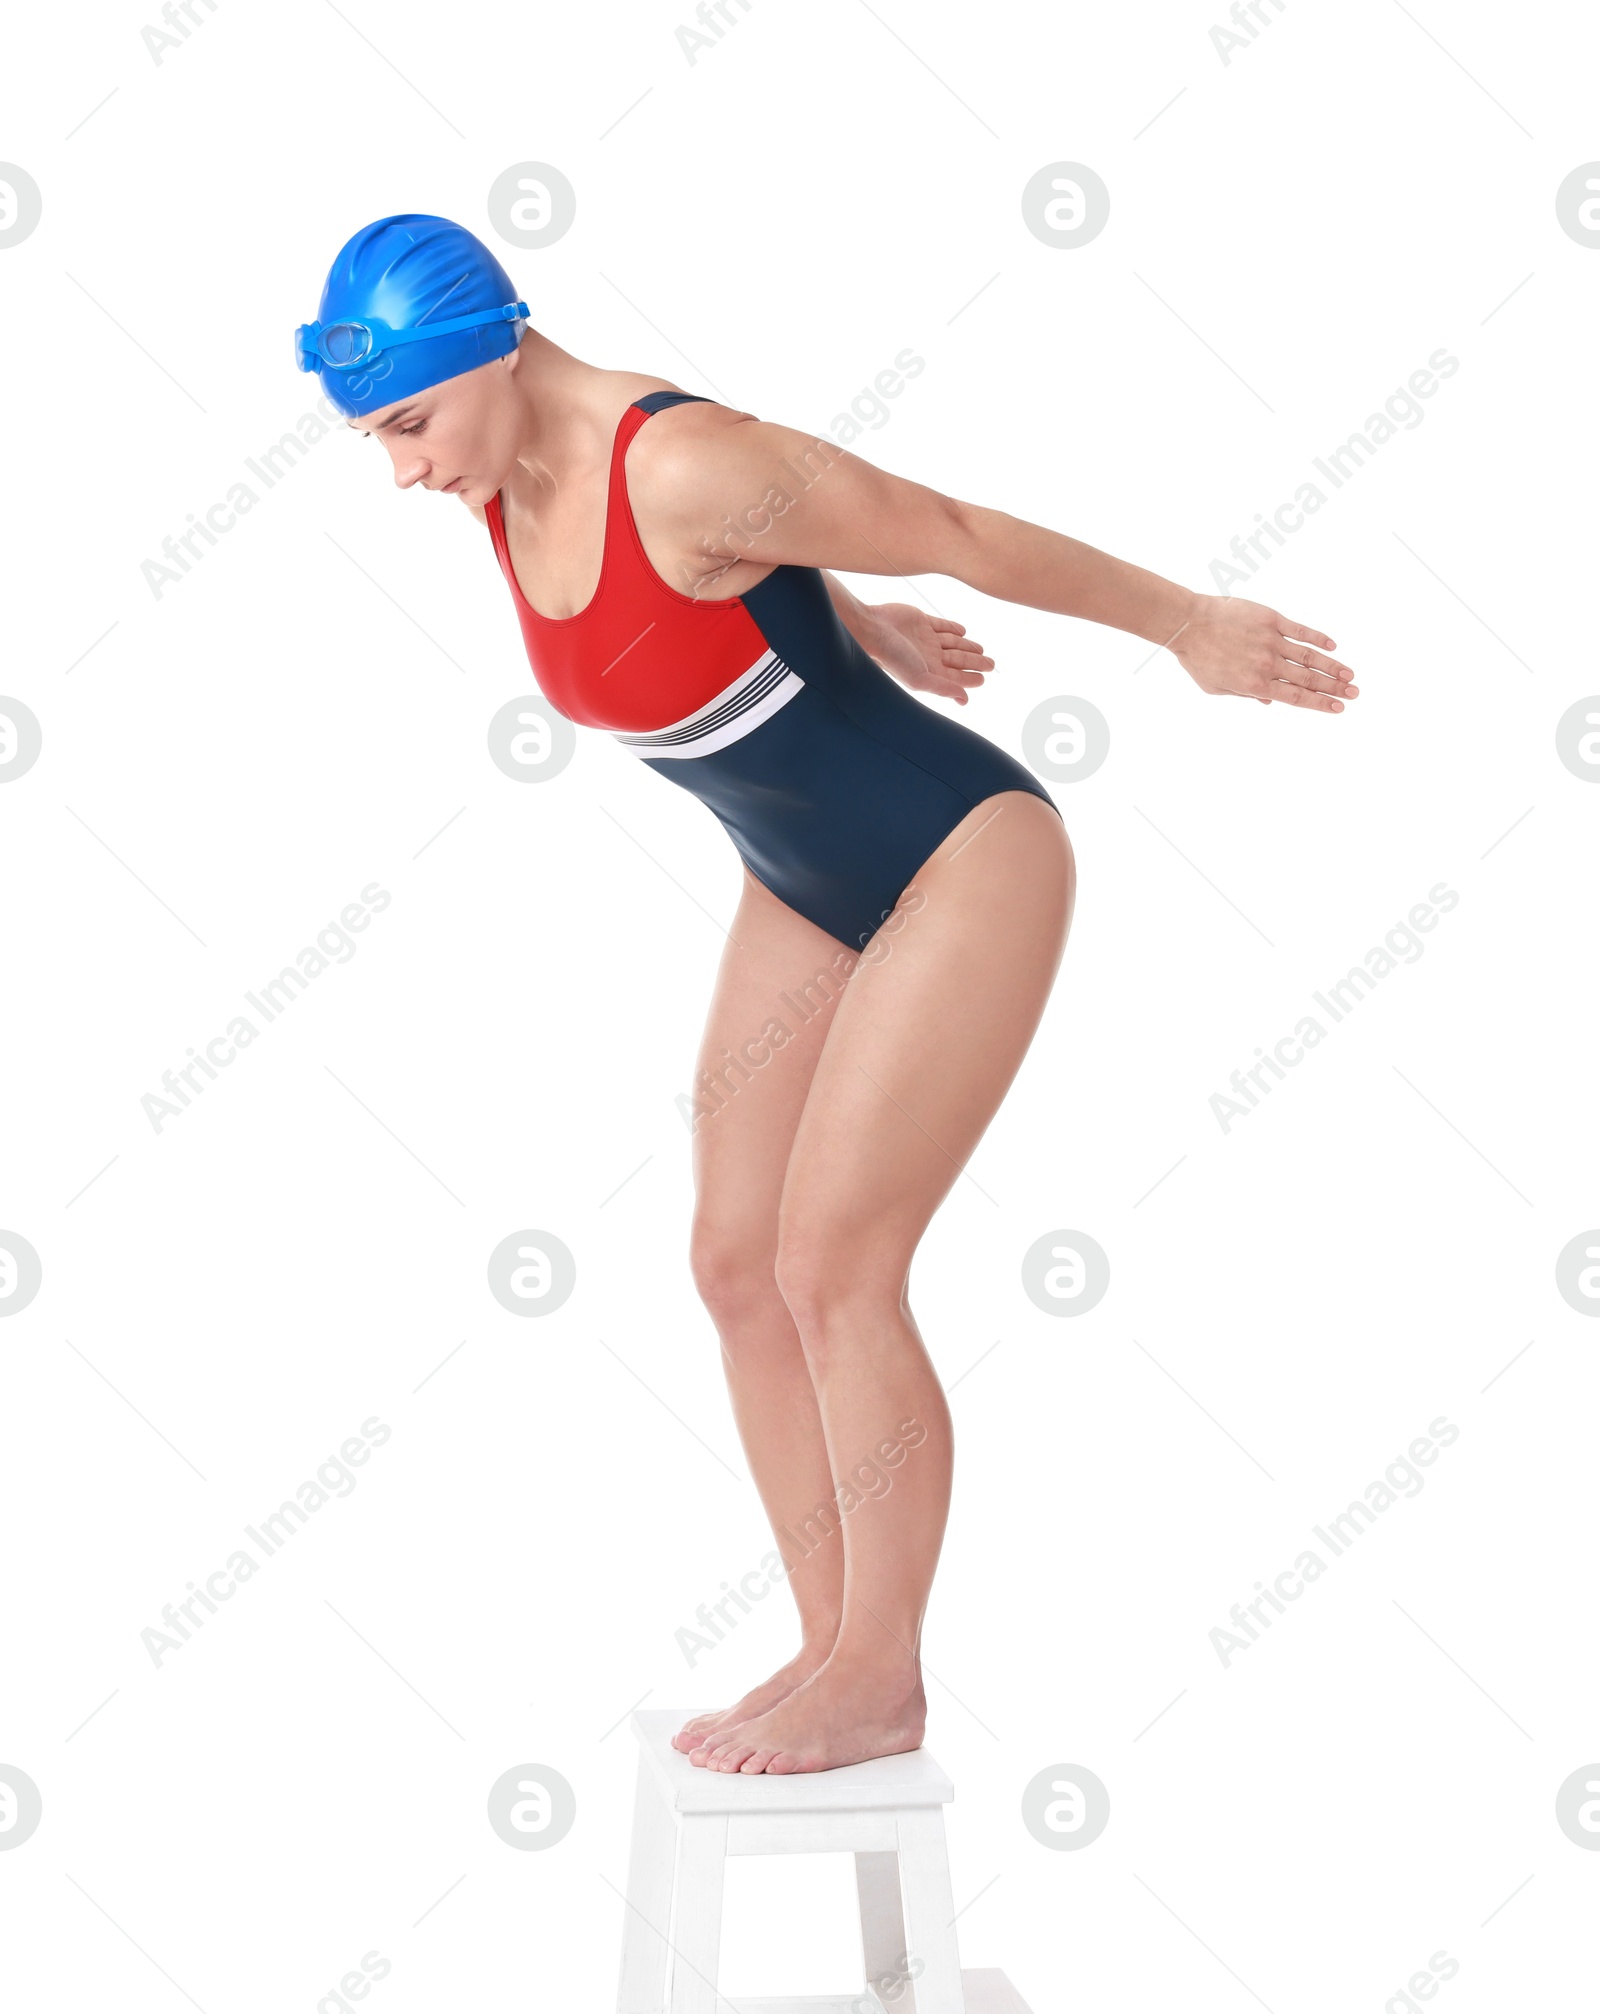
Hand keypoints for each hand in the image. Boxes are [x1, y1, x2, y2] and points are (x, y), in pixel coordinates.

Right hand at [859, 601, 992, 705]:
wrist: (873, 629)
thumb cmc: (893, 657)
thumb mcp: (920, 678)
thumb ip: (944, 688)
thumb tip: (964, 700)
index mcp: (929, 671)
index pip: (955, 677)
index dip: (970, 678)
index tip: (983, 678)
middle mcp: (928, 656)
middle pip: (958, 660)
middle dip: (975, 662)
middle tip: (991, 663)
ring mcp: (925, 638)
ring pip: (953, 643)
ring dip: (967, 646)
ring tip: (980, 649)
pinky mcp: (921, 621)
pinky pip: (942, 625)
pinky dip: (953, 628)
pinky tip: (963, 631)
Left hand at [1168, 594, 1358, 711]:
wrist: (1188, 623)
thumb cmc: (1198, 658)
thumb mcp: (1217, 688)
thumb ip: (1245, 695)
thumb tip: (1269, 701)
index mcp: (1255, 685)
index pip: (1296, 697)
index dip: (1319, 704)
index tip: (1339, 709)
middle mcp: (1268, 664)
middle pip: (1309, 679)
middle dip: (1334, 688)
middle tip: (1355, 694)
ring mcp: (1271, 641)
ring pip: (1310, 656)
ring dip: (1333, 666)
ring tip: (1350, 675)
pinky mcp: (1270, 620)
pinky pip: (1300, 630)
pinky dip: (1318, 637)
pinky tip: (1333, 644)